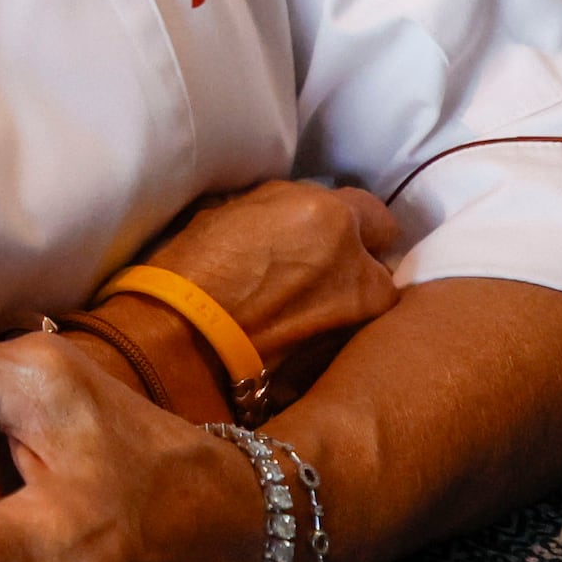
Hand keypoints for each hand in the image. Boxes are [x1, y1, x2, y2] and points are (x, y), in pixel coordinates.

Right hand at [140, 179, 400, 368]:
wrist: (184, 336)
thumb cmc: (197, 263)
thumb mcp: (241, 208)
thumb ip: (288, 207)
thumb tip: (302, 217)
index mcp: (330, 216)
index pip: (372, 212)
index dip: (351, 222)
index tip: (330, 232)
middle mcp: (358, 264)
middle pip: (378, 262)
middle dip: (354, 265)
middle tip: (318, 271)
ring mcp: (357, 316)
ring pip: (368, 302)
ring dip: (346, 300)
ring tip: (306, 307)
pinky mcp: (343, 354)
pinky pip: (348, 332)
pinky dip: (331, 329)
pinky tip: (298, 331)